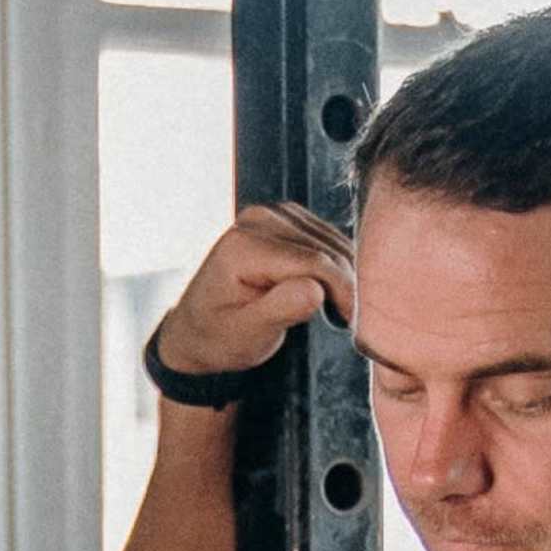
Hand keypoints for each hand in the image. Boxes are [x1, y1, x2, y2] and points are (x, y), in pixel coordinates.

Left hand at [152, 199, 351, 389]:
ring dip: (341, 275)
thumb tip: (316, 289)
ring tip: (336, 309)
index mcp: (244, 246)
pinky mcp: (285, 217)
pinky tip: (326, 290)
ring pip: (332, 242)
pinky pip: (326, 238)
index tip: (352, 322)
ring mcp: (271, 213)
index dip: (342, 291)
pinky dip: (334, 265)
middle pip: (327, 249)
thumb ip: (281, 309)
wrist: (198, 328)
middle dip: (344, 285)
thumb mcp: (248, 334)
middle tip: (347, 321)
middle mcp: (257, 219)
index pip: (315, 261)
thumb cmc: (219, 336)